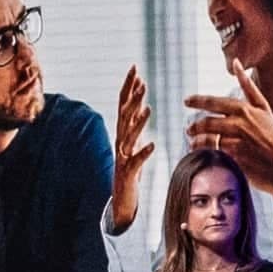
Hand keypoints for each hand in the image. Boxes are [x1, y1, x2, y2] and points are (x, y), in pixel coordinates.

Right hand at [109, 68, 154, 233]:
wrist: (121, 203)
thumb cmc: (130, 172)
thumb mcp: (135, 144)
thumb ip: (136, 125)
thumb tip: (142, 105)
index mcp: (123, 133)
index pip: (124, 104)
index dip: (129, 86)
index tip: (135, 68)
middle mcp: (120, 142)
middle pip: (125, 115)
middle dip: (133, 98)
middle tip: (142, 81)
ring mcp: (122, 158)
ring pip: (130, 136)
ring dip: (139, 122)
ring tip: (148, 109)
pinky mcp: (128, 173)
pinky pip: (136, 161)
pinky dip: (143, 153)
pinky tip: (152, 144)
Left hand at [184, 62, 272, 220]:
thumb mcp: (263, 107)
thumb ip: (247, 86)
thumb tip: (236, 62)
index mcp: (245, 109)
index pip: (214, 102)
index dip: (197, 101)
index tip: (186, 101)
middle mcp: (240, 124)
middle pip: (207, 122)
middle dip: (194, 127)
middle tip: (189, 130)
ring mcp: (237, 141)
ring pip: (208, 139)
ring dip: (197, 142)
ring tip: (193, 143)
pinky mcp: (235, 158)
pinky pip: (214, 154)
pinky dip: (206, 154)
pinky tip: (203, 155)